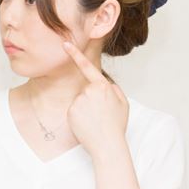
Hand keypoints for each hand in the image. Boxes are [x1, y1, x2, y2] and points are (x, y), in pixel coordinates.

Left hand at [62, 41, 128, 158]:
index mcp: (102, 86)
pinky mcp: (71, 111)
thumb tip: (104, 84)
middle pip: (86, 90)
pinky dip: (79, 116)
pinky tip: (87, 124)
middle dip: (92, 99)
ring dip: (86, 108)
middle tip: (102, 114)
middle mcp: (88, 91)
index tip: (65, 44)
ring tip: (95, 120)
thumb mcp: (123, 102)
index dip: (75, 54)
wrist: (107, 145)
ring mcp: (78, 101)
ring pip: (80, 100)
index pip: (87, 67)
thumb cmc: (116, 124)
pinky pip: (74, 110)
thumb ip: (113, 89)